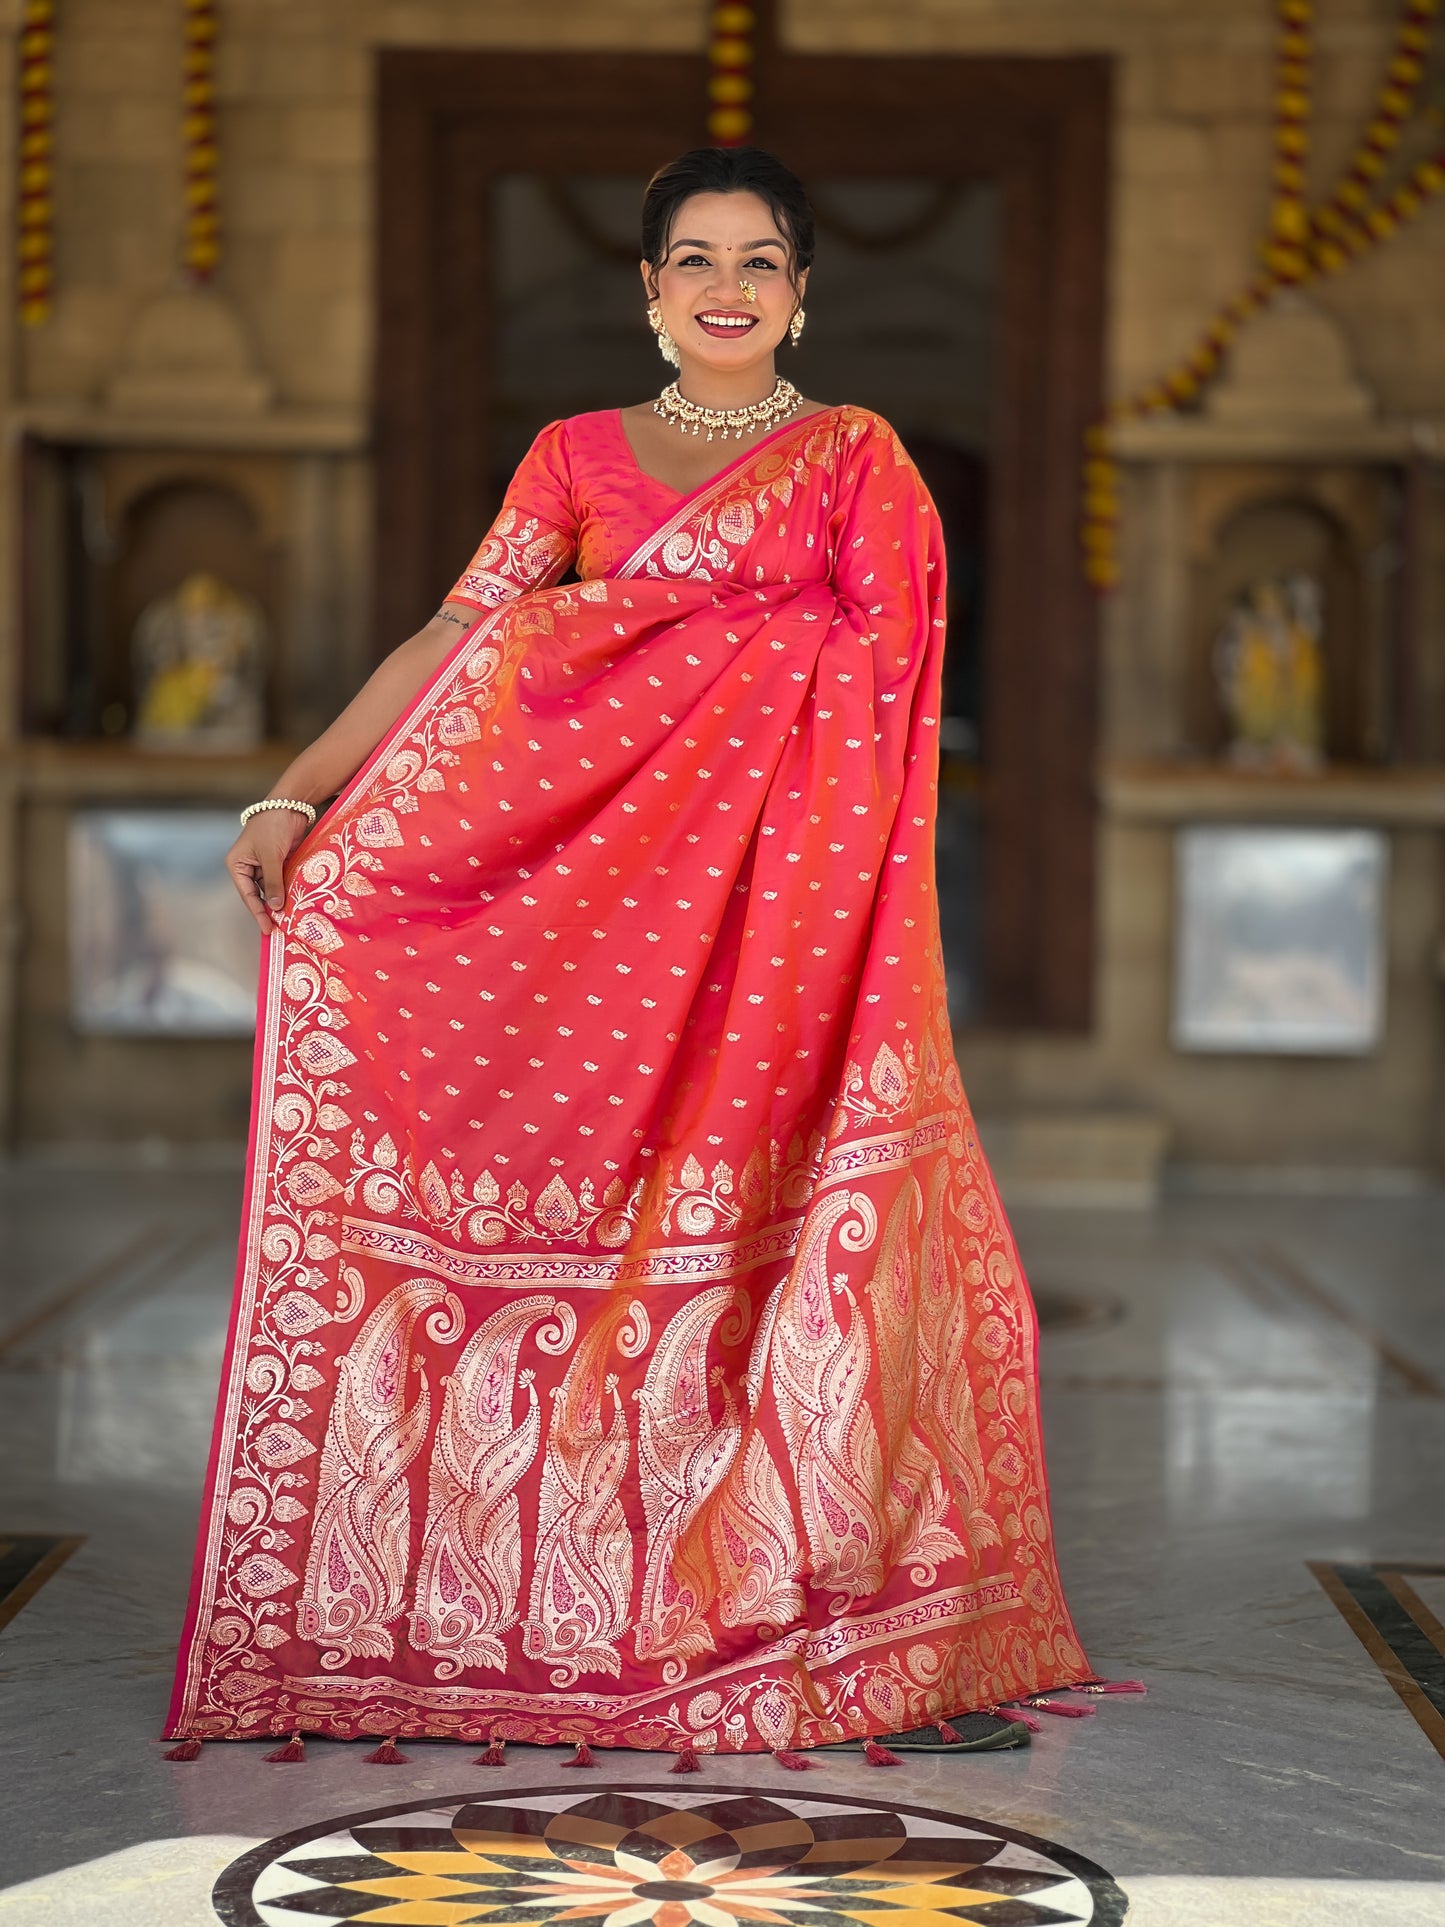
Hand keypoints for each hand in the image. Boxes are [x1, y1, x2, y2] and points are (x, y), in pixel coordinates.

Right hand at [227, 807, 310, 935]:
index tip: (267, 929)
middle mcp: (247, 867)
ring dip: (280, 902)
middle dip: (269, 910)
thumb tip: (275, 907)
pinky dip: (287, 891)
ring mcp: (263, 865)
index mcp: (237, 865)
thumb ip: (273, 882)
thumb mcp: (271, 856)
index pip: (247, 894)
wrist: (290, 805)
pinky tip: (295, 904)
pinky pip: (282, 881)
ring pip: (271, 889)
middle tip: (280, 930)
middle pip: (258, 895)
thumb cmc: (273, 827)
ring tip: (290, 920)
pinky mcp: (278, 862)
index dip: (258, 912)